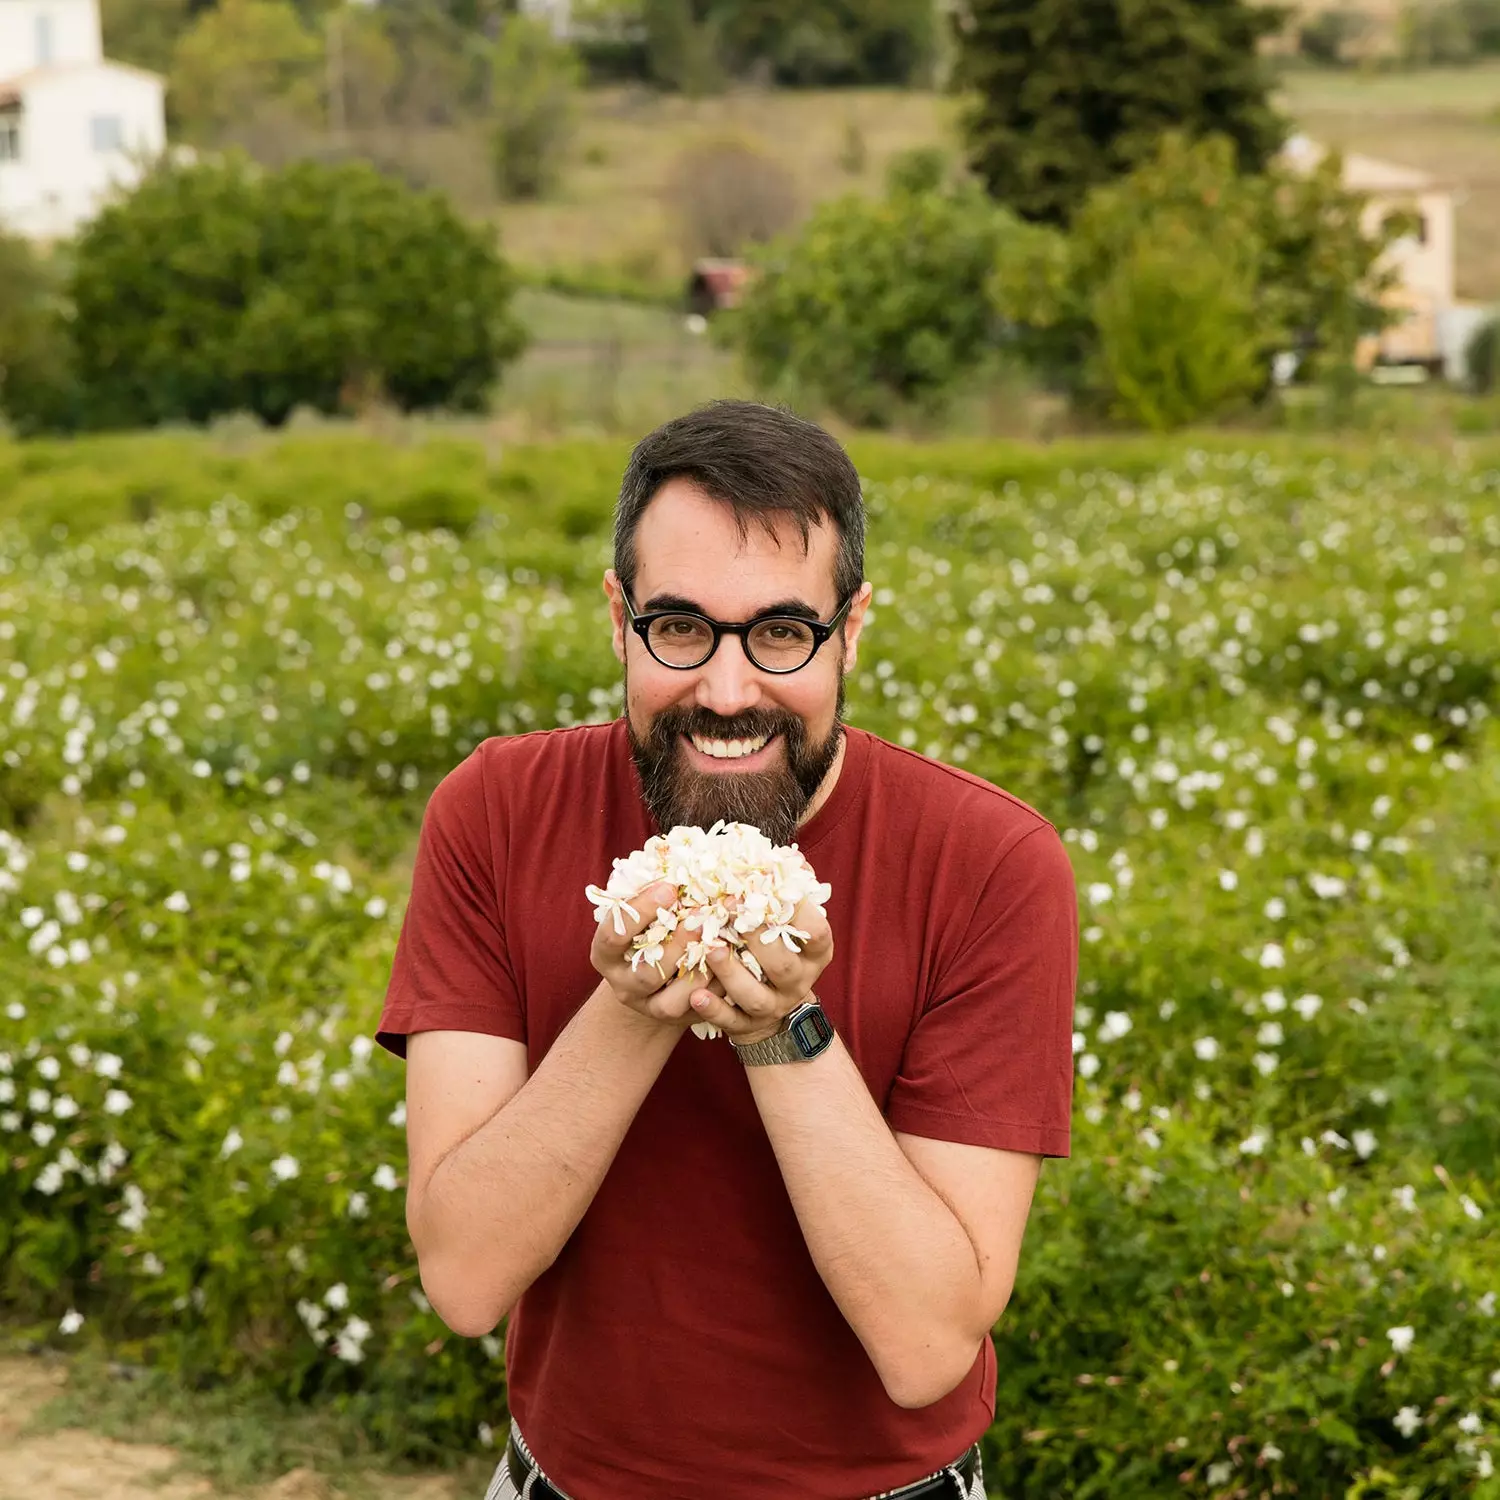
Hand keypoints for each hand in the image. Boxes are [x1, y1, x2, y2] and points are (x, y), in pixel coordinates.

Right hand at [590, 881, 725, 1029]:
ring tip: (722, 942)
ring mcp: (649, 1007)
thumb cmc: (648, 929)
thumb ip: (653, 893)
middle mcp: (623, 984)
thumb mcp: (641, 912)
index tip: (670, 887)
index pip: (613, 934)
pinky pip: (698, 1011)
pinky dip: (717, 988)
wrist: (653, 979)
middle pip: (646, 973)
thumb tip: (682, 853)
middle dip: (676, 945)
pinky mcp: (676, 1020)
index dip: (640, 911)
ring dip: (700, 971)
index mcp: (606, 953)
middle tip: (701, 917)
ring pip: (672, 1001)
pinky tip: (734, 964)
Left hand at [688, 895, 833, 1045]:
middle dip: (758, 940)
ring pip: (756, 998)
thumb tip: (787, 858)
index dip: (796, 911)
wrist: (769, 1001)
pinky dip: (714, 1010)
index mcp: (814, 952)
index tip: (766, 887)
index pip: (817, 932)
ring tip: (711, 949)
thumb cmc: (775, 944)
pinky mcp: (748, 1026)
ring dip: (732, 974)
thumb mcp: (788, 920)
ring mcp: (774, 1007)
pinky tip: (696, 996)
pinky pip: (731, 1022)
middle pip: (784, 966)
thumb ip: (786, 891)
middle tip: (729, 910)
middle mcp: (799, 982)